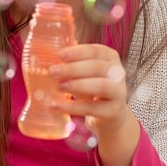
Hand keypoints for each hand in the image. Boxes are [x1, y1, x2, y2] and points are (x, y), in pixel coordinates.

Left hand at [52, 43, 140, 165]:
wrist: (111, 115)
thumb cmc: (93, 88)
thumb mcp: (85, 74)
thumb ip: (72, 65)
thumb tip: (47, 60)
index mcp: (110, 58)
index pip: (95, 51)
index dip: (78, 52)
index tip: (60, 55)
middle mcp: (118, 73)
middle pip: (97, 67)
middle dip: (73, 69)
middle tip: (52, 71)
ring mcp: (119, 92)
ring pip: (101, 86)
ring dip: (77, 85)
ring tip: (58, 86)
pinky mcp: (113, 112)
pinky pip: (92, 108)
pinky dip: (72, 107)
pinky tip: (56, 106)